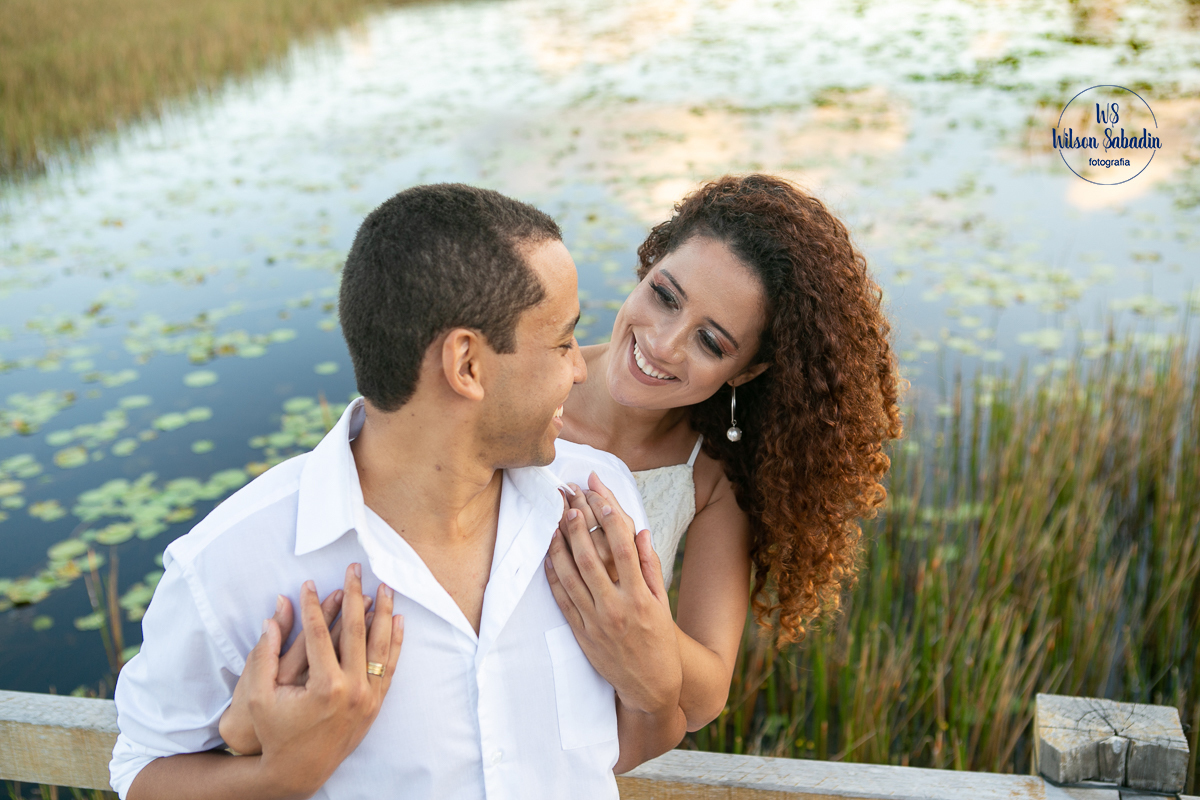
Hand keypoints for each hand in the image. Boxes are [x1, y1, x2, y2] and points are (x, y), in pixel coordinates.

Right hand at [234, 564, 403, 796]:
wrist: (299, 771)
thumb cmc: (275, 732)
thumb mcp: (259, 697)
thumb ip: (264, 655)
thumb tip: (273, 617)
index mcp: (325, 686)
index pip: (321, 634)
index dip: (313, 606)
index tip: (310, 583)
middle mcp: (353, 690)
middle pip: (357, 632)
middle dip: (355, 596)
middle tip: (355, 569)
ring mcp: (369, 697)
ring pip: (381, 646)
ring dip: (383, 613)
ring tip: (384, 586)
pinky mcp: (376, 704)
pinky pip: (390, 666)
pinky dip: (395, 641)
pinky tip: (397, 619)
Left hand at [544, 472, 681, 714]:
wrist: (649, 687)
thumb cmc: (659, 642)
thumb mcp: (662, 605)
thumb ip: (651, 567)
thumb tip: (641, 533)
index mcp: (640, 598)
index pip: (622, 549)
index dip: (610, 520)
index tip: (600, 497)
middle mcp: (616, 608)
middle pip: (590, 557)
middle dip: (578, 525)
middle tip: (568, 500)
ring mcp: (595, 622)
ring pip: (570, 576)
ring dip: (560, 545)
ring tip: (554, 521)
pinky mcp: (581, 633)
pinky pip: (562, 599)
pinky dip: (553, 575)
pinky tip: (549, 555)